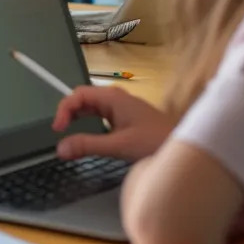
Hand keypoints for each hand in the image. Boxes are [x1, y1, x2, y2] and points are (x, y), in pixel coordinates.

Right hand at [52, 85, 173, 161]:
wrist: (185, 147)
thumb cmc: (155, 143)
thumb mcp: (118, 146)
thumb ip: (88, 145)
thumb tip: (60, 148)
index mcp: (113, 98)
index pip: (78, 95)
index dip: (63, 109)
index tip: (57, 129)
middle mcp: (116, 98)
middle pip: (84, 98)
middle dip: (69, 112)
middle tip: (61, 132)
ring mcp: (123, 107)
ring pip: (93, 107)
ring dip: (79, 118)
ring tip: (70, 134)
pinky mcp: (128, 117)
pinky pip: (102, 115)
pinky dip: (90, 123)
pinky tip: (91, 136)